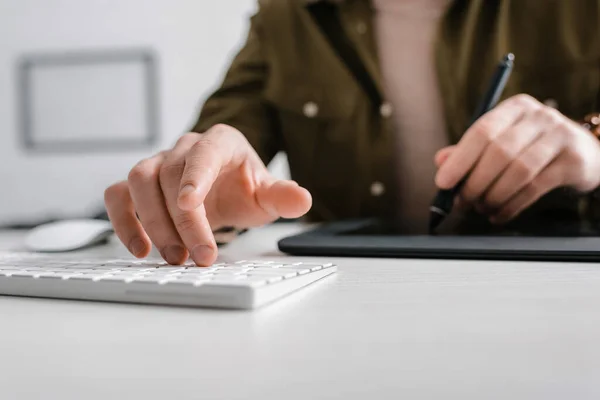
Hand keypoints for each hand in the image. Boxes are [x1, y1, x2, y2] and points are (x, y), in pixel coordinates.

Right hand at [104, 124, 311, 265]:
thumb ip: (282, 196)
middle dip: (182, 221)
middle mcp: (185, 147)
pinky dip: (124, 220)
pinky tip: (141, 249)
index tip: (189, 205)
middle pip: (170, 174)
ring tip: (173, 257)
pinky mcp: (141, 184)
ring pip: (139, 180)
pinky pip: (119, 195)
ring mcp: (159, 162)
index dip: (194, 177)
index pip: (204, 152)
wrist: (225, 186)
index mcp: (220, 142)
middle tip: (198, 257)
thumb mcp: (267, 193)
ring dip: (151, 221)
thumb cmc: (245, 187)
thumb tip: (302, 199)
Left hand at [435, 94, 599, 223]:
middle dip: (475, 183)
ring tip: (481, 208)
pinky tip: (499, 214)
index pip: (482, 131)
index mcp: (514, 109)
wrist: (583, 153)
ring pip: (518, 171)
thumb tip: (440, 161)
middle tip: (462, 202)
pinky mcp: (573, 161)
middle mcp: (539, 117)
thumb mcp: (500, 142)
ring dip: (493, 196)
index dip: (460, 159)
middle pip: (499, 152)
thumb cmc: (531, 148)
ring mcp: (559, 137)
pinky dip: (511, 206)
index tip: (443, 183)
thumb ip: (469, 151)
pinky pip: (535, 188)